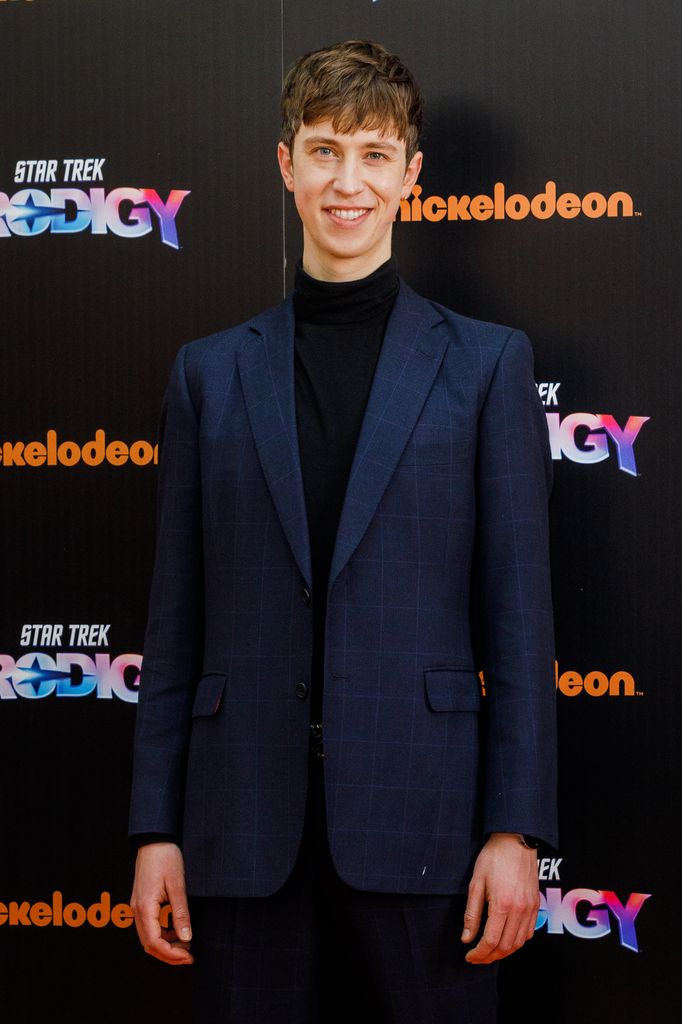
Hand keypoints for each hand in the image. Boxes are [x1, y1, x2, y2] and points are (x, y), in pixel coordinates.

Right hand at [130, 842, 193, 964]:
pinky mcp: (141, 903)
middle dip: (169, 954)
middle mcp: (137, 910)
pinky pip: (149, 926)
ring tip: (187, 944)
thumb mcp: (178, 885)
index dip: (171, 954)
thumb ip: (181, 913)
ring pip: (148, 937)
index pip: (154, 942)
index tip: (189, 957)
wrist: (154, 840)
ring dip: (166, 945)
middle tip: (190, 955)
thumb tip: (186, 938)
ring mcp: (137, 907)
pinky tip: (177, 931)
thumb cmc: (166, 858)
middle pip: (149, 944)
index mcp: (144, 907)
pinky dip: (163, 934)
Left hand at [461, 832, 539, 963]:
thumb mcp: (476, 883)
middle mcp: (519, 910)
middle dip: (490, 957)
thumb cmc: (493, 858)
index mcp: (502, 904)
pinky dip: (517, 942)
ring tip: (489, 952)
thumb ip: (472, 913)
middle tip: (477, 958)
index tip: (469, 956)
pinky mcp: (536, 905)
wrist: (515, 841)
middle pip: (506, 946)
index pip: (491, 940)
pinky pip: (528, 933)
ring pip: (519, 943)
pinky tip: (506, 940)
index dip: (479, 953)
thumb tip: (467, 937)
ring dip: (504, 952)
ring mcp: (530, 908)